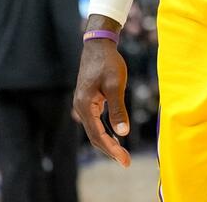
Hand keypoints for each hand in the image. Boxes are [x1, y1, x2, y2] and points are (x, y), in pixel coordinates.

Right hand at [74, 38, 131, 166]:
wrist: (98, 44)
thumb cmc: (108, 62)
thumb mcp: (115, 85)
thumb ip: (118, 109)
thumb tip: (123, 133)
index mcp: (85, 106)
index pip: (97, 136)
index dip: (112, 149)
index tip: (125, 161)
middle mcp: (80, 108)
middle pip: (94, 136)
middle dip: (110, 150)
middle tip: (126, 162)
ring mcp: (83, 104)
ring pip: (94, 130)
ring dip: (108, 142)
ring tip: (122, 153)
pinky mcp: (88, 100)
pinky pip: (95, 121)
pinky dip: (105, 131)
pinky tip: (115, 136)